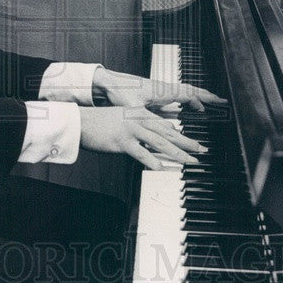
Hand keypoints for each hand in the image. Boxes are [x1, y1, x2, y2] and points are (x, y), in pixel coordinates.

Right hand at [79, 106, 205, 169]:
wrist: (80, 121)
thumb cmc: (100, 123)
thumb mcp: (123, 119)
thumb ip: (139, 127)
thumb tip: (152, 138)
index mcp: (140, 114)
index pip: (166, 126)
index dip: (182, 135)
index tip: (194, 143)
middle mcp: (139, 120)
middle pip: (168, 133)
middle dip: (187, 143)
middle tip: (202, 150)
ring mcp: (131, 130)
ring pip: (159, 143)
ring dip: (177, 153)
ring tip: (190, 161)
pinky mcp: (122, 141)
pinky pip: (140, 152)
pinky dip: (152, 161)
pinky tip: (161, 167)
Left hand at [93, 67, 226, 111]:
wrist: (108, 82)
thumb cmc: (119, 92)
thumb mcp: (133, 108)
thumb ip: (147, 117)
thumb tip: (158, 126)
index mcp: (162, 91)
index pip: (189, 93)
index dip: (204, 98)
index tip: (217, 102)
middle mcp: (163, 88)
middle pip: (190, 89)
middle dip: (206, 95)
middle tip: (220, 100)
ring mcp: (160, 89)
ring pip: (183, 91)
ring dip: (196, 96)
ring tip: (206, 103)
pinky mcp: (154, 91)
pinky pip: (175, 94)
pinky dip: (184, 98)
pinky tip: (184, 105)